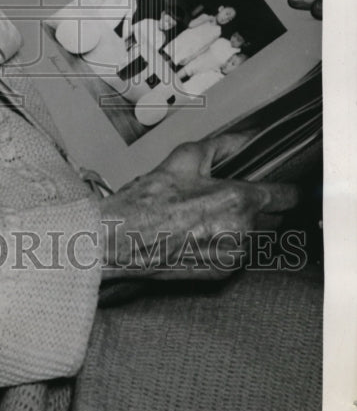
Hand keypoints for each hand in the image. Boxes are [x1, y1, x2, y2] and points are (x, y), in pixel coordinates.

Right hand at [98, 135, 297, 279]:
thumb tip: (247, 137)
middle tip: (236, 196)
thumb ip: (224, 144)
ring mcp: (234, 255)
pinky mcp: (223, 273)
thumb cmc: (148, 201)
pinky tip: (203, 232)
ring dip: (246, 226)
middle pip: (276, 217)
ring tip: (213, 214)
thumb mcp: (184, 158)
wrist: (124, 239)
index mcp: (237, 199)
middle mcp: (242, 231)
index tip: (281, 185)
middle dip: (263, 206)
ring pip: (258, 236)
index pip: (286, 195)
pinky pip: (240, 254)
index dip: (286, 187)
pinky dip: (230, 243)